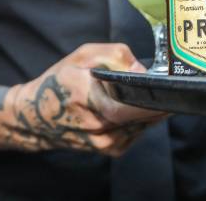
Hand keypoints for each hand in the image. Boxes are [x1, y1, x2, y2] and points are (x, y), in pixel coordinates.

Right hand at [6, 43, 165, 155]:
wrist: (36, 116)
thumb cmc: (60, 81)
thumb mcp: (84, 55)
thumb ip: (116, 55)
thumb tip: (142, 70)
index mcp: (91, 99)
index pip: (133, 104)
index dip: (156, 96)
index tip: (169, 85)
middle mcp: (99, 127)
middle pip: (145, 115)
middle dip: (158, 100)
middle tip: (163, 85)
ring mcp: (106, 142)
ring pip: (144, 124)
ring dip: (148, 109)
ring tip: (138, 94)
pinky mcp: (111, 150)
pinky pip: (137, 131)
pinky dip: (139, 119)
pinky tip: (129, 108)